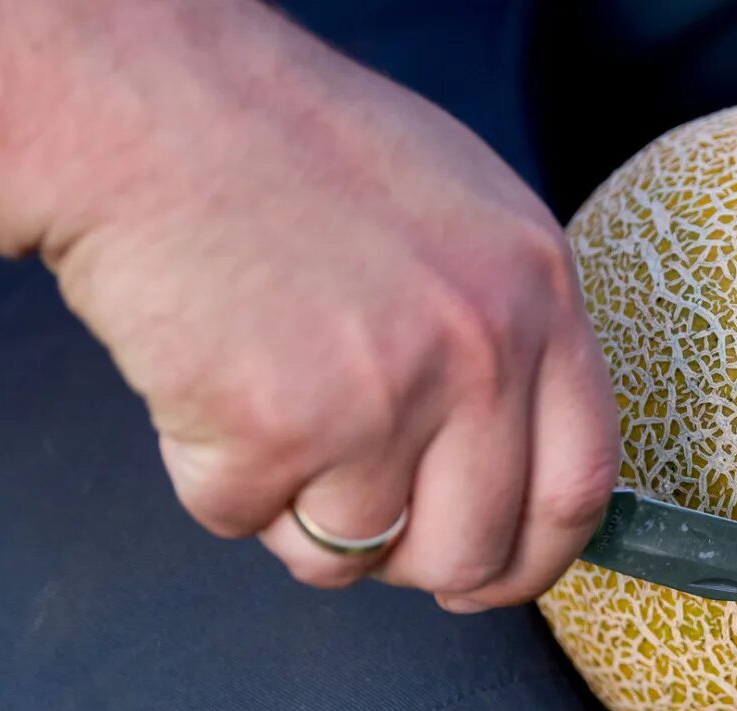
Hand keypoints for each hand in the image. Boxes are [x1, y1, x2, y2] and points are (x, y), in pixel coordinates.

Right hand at [16, 1, 616, 610]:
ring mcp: (384, 398)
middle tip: (358, 510)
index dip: (536, 559)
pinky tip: (210, 383)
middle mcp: (482, 353)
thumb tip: (519, 465)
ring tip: (270, 406)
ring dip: (299, 514)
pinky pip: (246, 521)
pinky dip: (214, 477)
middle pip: (471, 552)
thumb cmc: (298, 148)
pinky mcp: (275, 430)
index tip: (497, 577)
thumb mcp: (469, 216)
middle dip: (411, 563)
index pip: (580, 487)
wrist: (155, 106)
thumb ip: (513, 337)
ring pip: (353, 555)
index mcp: (542, 297)